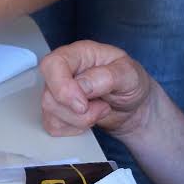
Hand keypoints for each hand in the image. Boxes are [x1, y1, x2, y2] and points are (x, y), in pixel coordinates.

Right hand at [40, 41, 158, 137]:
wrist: (135, 107)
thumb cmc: (132, 84)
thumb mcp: (129, 75)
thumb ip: (106, 77)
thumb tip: (81, 85)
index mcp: (79, 54)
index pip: (53, 64)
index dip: (63, 87)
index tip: (83, 104)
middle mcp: (65, 71)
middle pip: (48, 94)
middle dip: (77, 112)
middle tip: (102, 108)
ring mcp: (59, 91)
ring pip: (50, 112)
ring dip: (79, 121)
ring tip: (100, 111)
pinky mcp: (59, 111)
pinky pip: (53, 125)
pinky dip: (73, 129)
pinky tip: (89, 121)